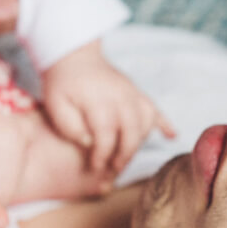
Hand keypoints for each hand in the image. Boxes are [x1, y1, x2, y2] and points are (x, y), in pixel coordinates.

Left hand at [41, 41, 174, 173]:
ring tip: (124, 158)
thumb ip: (70, 127)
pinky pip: (155, 109)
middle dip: (123, 156)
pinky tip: (171, 136)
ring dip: (138, 143)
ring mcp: (132, 93)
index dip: (102, 156)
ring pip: (145, 123)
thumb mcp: (55, 105)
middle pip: (131, 132)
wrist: (73, 56)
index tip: (95, 168)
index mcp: (99, 100)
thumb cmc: (62, 84)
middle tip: (113, 171)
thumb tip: (90, 143)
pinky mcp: (137, 92)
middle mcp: (121, 96)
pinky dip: (165, 123)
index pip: (106, 135)